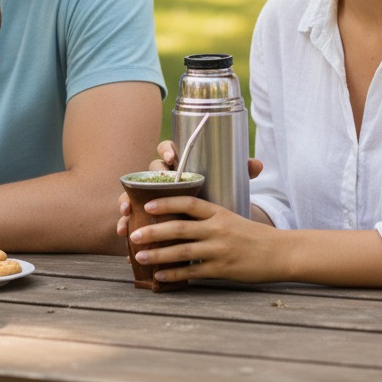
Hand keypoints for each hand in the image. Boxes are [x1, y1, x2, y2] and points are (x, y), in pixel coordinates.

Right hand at [116, 140, 264, 240]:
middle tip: (152, 189)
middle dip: (146, 178)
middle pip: (148, 171)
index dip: (168, 150)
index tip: (174, 158)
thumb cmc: (210, 192)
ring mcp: (148, 194)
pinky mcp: (142, 212)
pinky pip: (130, 214)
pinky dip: (125, 221)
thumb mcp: (223, 183)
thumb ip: (238, 172)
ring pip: (133, 193)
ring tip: (126, 213)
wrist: (199, 213)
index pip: (167, 149)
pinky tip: (123, 232)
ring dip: (127, 201)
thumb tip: (258, 164)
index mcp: (177, 164)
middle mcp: (159, 176)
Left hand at [126, 195, 280, 284]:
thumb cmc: (252, 235)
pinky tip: (159, 277)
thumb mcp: (231, 217)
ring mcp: (219, 249)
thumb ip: (208, 217)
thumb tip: (180, 217)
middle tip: (133, 234)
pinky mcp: (222, 269)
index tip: (146, 205)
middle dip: (153, 231)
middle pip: (179, 228)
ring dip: (158, 254)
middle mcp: (217, 228)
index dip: (166, 202)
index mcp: (218, 212)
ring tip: (139, 256)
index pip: (188, 202)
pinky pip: (193, 272)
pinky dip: (174, 274)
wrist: (279, 252)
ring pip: (182, 251)